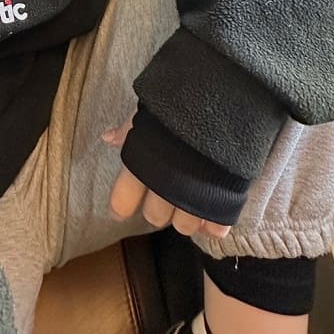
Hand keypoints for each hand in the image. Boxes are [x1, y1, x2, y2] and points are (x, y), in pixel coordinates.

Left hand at [102, 116, 232, 239]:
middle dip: (159, 208)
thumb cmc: (180, 105)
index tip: (121, 211)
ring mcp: (195, 199)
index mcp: (142, 166)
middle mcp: (164, 188)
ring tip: (192, 202)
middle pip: (155, 216)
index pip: (122, 201)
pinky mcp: (225, 203)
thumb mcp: (148, 111)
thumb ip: (129, 129)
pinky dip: (214, 224)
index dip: (121, 206)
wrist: (226, 105)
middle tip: (166, 195)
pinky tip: (215, 212)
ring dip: (186, 217)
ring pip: (184, 226)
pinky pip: (215, 228)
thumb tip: (107, 138)